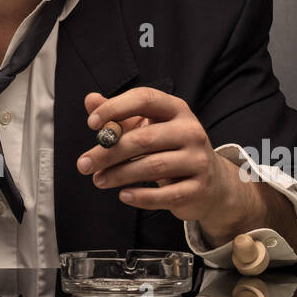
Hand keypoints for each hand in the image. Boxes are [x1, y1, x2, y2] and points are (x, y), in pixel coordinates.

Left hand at [77, 87, 240, 224]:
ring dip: (119, 175)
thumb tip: (90, 100)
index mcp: (176, 110)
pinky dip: (141, 197)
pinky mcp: (199, 188)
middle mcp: (191, 131)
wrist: (212, 183)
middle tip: (84, 164)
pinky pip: (166, 194)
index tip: (91, 124)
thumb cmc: (171, 149)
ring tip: (98, 180)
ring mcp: (198, 160)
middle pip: (144, 138)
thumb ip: (119, 116)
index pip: (145, 99)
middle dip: (109, 152)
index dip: (116, 108)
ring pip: (152, 167)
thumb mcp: (149, 128)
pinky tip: (123, 195)